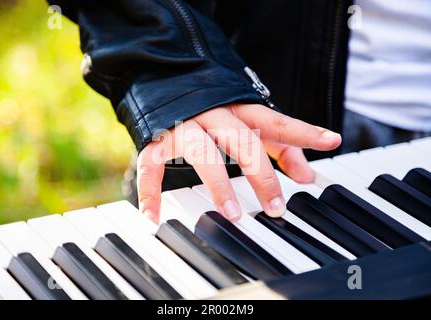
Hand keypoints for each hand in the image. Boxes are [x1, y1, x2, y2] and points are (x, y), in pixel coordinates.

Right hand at [137, 104, 340, 222]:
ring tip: (232, 213)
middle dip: (260, 173)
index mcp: (240, 110)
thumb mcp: (250, 121)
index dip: (304, 131)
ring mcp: (184, 126)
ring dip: (217, 183)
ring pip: (202, 152)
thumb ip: (281, 145)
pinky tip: (154, 216)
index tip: (332, 140)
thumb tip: (308, 174)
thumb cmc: (215, 107)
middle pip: (241, 141)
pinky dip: (151, 191)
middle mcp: (214, 115)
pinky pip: (151, 165)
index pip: (275, 121)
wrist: (166, 79)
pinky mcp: (157, 139)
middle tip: (275, 206)